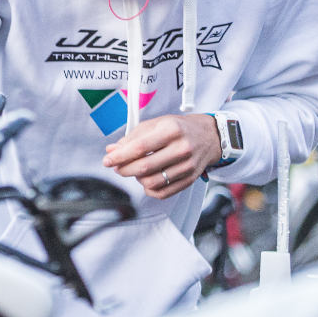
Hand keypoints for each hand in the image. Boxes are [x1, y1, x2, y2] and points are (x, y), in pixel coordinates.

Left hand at [102, 114, 222, 199]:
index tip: (107, 160)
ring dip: (136, 179)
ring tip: (134, 171)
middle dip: (124, 169)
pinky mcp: (190, 179)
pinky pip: (163, 192)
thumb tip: (111, 150)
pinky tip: (146, 180)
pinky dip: (149, 189)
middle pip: (144, 167)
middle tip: (117, 167)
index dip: (119, 156)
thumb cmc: (179, 128)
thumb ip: (132, 137)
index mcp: (171, 131)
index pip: (139, 147)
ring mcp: (187, 166)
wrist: (210, 136)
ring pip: (152, 182)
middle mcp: (181, 149)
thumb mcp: (156, 124)